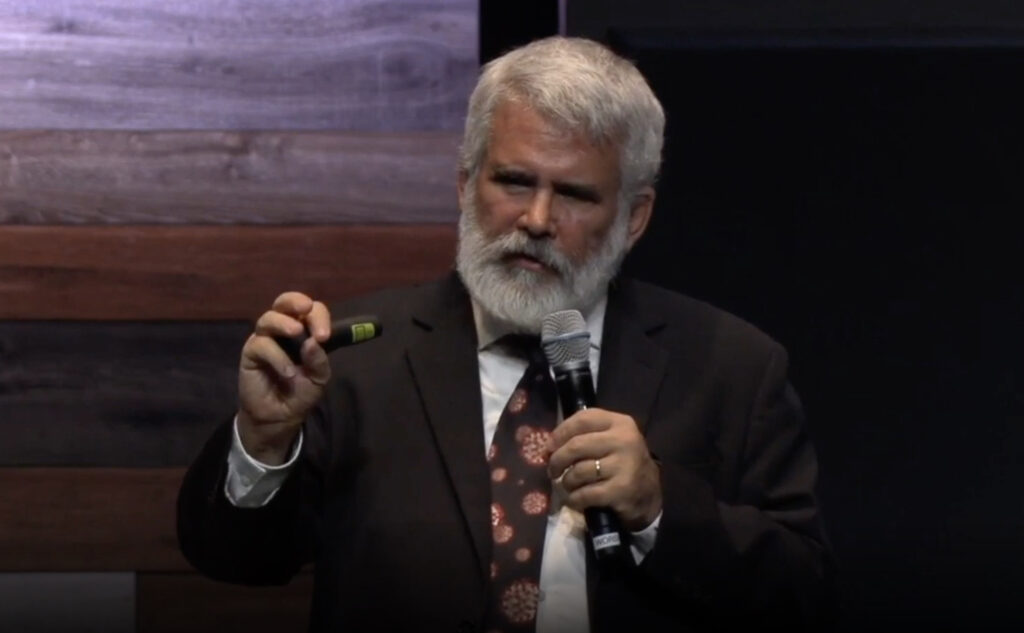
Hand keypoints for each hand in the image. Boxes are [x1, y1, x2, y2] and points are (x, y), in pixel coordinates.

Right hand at [237, 291, 331, 464]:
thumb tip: (314, 342)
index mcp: (304, 332)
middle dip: (295, 301)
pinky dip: (276, 356)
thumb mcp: (319, 379)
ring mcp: (265, 339)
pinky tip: (288, 372)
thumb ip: (319, 361)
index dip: (319, 316)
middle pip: (284, 302)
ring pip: (268, 318)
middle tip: (306, 308)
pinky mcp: (250, 353)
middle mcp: (283, 330)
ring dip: (284, 323)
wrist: (279, 417)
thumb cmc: (300, 393)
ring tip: (297, 333)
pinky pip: (261, 345)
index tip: (325, 335)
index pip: (311, 312)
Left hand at [547, 408, 661, 530]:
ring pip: (578, 471)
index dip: (560, 432)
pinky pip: (585, 494)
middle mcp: (624, 440)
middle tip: (552, 470)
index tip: (550, 446)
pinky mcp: (621, 490)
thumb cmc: (622, 463)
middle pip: (576, 445)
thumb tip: (550, 445)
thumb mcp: (612, 440)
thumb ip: (586, 435)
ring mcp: (624, 465)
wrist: (648, 495)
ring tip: (568, 485)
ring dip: (567, 481)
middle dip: (557, 460)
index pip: (583, 419)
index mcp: (620, 423)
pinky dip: (574, 499)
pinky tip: (575, 499)